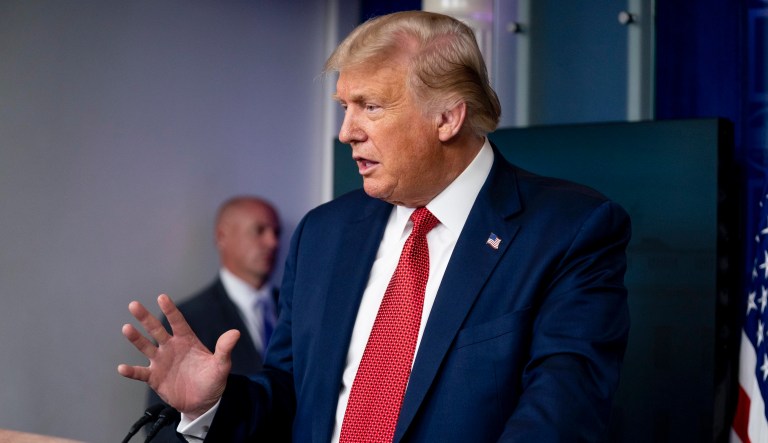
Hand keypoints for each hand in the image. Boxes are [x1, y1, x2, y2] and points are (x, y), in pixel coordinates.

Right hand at [117, 294, 239, 418]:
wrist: (203, 401)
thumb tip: (236, 333)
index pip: (178, 322)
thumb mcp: (221, 365)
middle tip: (134, 305)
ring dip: (136, 339)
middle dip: (146, 318)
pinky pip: (140, 373)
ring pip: (146, 347)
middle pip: (156, 330)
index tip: (162, 297)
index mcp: (187, 340)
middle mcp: (171, 347)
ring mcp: (161, 362)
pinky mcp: (155, 377)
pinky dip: (131, 371)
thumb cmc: (213, 380)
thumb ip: (225, 349)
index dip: (170, 310)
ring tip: (126, 328)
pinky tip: (121, 368)